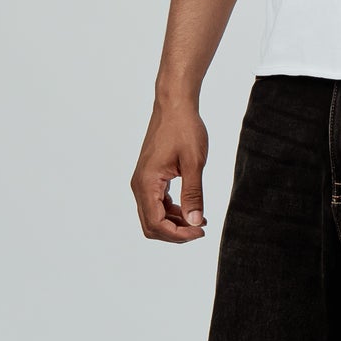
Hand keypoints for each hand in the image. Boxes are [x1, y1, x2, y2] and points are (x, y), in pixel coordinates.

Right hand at [131, 96, 208, 241]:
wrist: (174, 105)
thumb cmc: (184, 129)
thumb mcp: (194, 163)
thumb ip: (193, 194)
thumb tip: (194, 221)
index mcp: (146, 183)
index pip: (156, 223)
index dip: (178, 234)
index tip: (200, 231)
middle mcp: (139, 185)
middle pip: (151, 225)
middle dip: (175, 233)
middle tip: (200, 230)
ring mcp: (143, 181)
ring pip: (153, 216)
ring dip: (175, 223)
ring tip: (199, 220)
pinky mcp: (150, 177)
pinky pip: (157, 203)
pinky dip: (172, 211)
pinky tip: (191, 209)